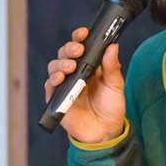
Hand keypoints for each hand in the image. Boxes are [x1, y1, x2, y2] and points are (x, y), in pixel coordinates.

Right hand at [44, 28, 125, 144]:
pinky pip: (50, 85)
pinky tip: (60, 78)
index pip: (80, 46)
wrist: (106, 132)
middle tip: (78, 51)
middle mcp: (75, 73)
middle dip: (69, 48)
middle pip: (64, 53)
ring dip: (60, 63)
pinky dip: (53, 79)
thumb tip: (112, 46)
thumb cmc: (111, 108)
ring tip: (70, 67)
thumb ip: (112, 67)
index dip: (79, 37)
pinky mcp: (57, 98)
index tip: (83, 33)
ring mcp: (64, 85)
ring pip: (54, 66)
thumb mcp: (115, 85)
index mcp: (89, 66)